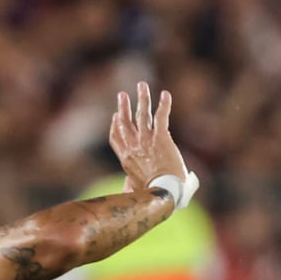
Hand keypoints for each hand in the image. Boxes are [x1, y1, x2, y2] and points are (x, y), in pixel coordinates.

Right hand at [108, 81, 188, 196]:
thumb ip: (129, 187)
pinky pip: (161, 116)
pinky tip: (165, 94)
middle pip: (125, 121)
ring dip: (142, 98)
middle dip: (124, 107)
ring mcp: (146, 140)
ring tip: (142, 85)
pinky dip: (164, 104)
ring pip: (141, 114)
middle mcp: (133, 146)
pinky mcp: (161, 138)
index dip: (115, 125)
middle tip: (122, 95)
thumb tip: (126, 193)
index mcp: (125, 158)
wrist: (164, 191)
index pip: (116, 137)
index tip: (116, 115)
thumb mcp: (134, 190)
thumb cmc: (152, 194)